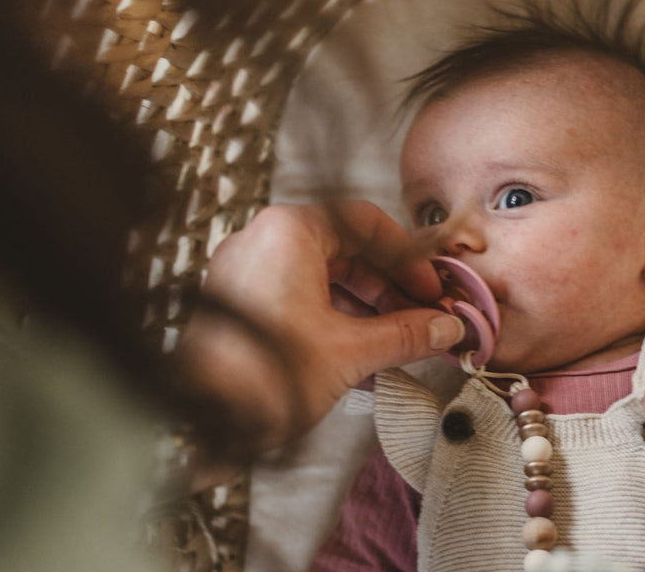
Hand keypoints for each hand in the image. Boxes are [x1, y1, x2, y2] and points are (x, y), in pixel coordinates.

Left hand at [178, 201, 463, 460]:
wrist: (200, 422)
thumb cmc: (262, 378)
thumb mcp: (351, 352)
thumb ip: (405, 334)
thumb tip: (444, 327)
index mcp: (289, 231)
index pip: (367, 223)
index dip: (408, 258)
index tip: (430, 289)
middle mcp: (262, 238)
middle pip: (346, 247)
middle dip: (389, 285)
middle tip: (421, 317)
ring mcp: (245, 268)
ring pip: (323, 272)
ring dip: (366, 303)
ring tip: (397, 338)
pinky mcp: (238, 299)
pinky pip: (298, 292)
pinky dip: (335, 313)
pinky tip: (362, 348)